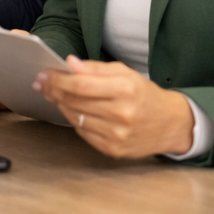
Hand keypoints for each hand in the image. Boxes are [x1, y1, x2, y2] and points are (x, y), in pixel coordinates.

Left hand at [36, 55, 194, 157]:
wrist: (171, 125)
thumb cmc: (145, 95)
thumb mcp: (126, 73)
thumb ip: (95, 68)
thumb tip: (69, 63)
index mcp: (125, 90)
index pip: (80, 85)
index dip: (58, 79)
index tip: (44, 74)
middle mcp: (121, 114)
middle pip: (74, 101)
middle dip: (53, 90)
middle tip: (42, 83)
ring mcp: (117, 135)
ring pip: (74, 117)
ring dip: (59, 104)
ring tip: (52, 94)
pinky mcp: (113, 149)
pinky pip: (82, 132)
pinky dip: (73, 119)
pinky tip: (70, 109)